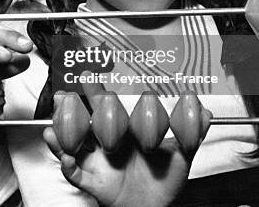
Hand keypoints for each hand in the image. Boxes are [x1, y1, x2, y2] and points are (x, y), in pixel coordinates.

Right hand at [44, 85, 208, 206]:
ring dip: (62, 135)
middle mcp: (104, 143)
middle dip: (72, 108)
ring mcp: (96, 161)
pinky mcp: (92, 182)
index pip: (106, 108)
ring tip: (54, 127)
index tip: (90, 76)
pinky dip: (67, 165)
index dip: (97, 93)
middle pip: (84, 122)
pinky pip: (75, 174)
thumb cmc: (163, 180)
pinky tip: (66, 157)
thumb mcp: (181, 155)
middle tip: (64, 95)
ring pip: (73, 145)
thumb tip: (203, 110)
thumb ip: (190, 132)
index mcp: (122, 132)